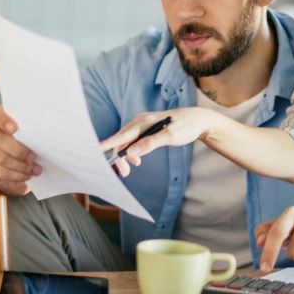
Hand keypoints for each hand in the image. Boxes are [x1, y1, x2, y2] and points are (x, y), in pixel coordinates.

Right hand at [0, 104, 41, 195]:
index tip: (15, 128)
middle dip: (17, 150)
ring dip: (20, 165)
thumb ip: (32, 128)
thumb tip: (50, 130)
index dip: (2, 119)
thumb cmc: (25, 140)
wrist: (10, 157)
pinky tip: (26, 175)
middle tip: (33, 156)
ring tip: (35, 169)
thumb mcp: (28, 131)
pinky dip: (16, 175)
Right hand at [100, 107, 217, 176]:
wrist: (199, 120)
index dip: (108, 144)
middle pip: (122, 139)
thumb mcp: (171, 136)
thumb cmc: (186, 126)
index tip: (95, 151)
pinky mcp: (148, 130)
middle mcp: (141, 121)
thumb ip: (150, 143)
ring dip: (126, 155)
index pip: (122, 134)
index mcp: (144, 121)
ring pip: (127, 141)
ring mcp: (144, 125)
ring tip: (133, 167)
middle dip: (120, 156)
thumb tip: (132, 152)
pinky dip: (132, 151)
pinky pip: (134, 141)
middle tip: (124, 173)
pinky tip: (137, 160)